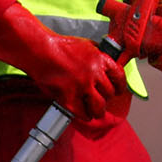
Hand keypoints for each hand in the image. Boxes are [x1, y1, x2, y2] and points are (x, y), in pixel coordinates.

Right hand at [0, 6, 122, 121]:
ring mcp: (81, 87)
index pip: (119, 77)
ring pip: (99, 107)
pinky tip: (84, 114)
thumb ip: (100, 55)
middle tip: (102, 99)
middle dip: (107, 98)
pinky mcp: (68, 97)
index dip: (120, 86)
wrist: (41, 51)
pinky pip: (83, 113)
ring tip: (97, 112)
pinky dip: (85, 116)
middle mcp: (93, 74)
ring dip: (99, 111)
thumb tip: (110, 64)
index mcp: (100, 60)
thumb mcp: (87, 45)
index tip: (117, 90)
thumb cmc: (61, 46)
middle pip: (110, 94)